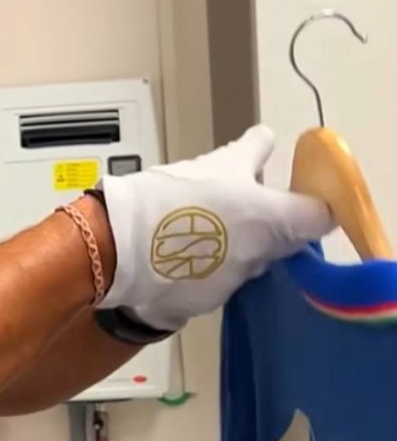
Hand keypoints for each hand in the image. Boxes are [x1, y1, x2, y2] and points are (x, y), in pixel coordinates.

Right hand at [97, 124, 334, 330]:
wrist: (119, 242)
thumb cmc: (168, 197)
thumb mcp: (214, 162)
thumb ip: (250, 152)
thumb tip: (265, 138)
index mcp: (273, 219)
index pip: (321, 217)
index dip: (312, 204)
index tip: (295, 194)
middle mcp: (264, 255)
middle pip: (287, 241)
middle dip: (272, 225)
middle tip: (241, 205)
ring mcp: (237, 282)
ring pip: (252, 260)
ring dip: (238, 246)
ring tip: (203, 227)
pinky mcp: (210, 302)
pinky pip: (221, 280)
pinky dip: (210, 267)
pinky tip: (185, 251)